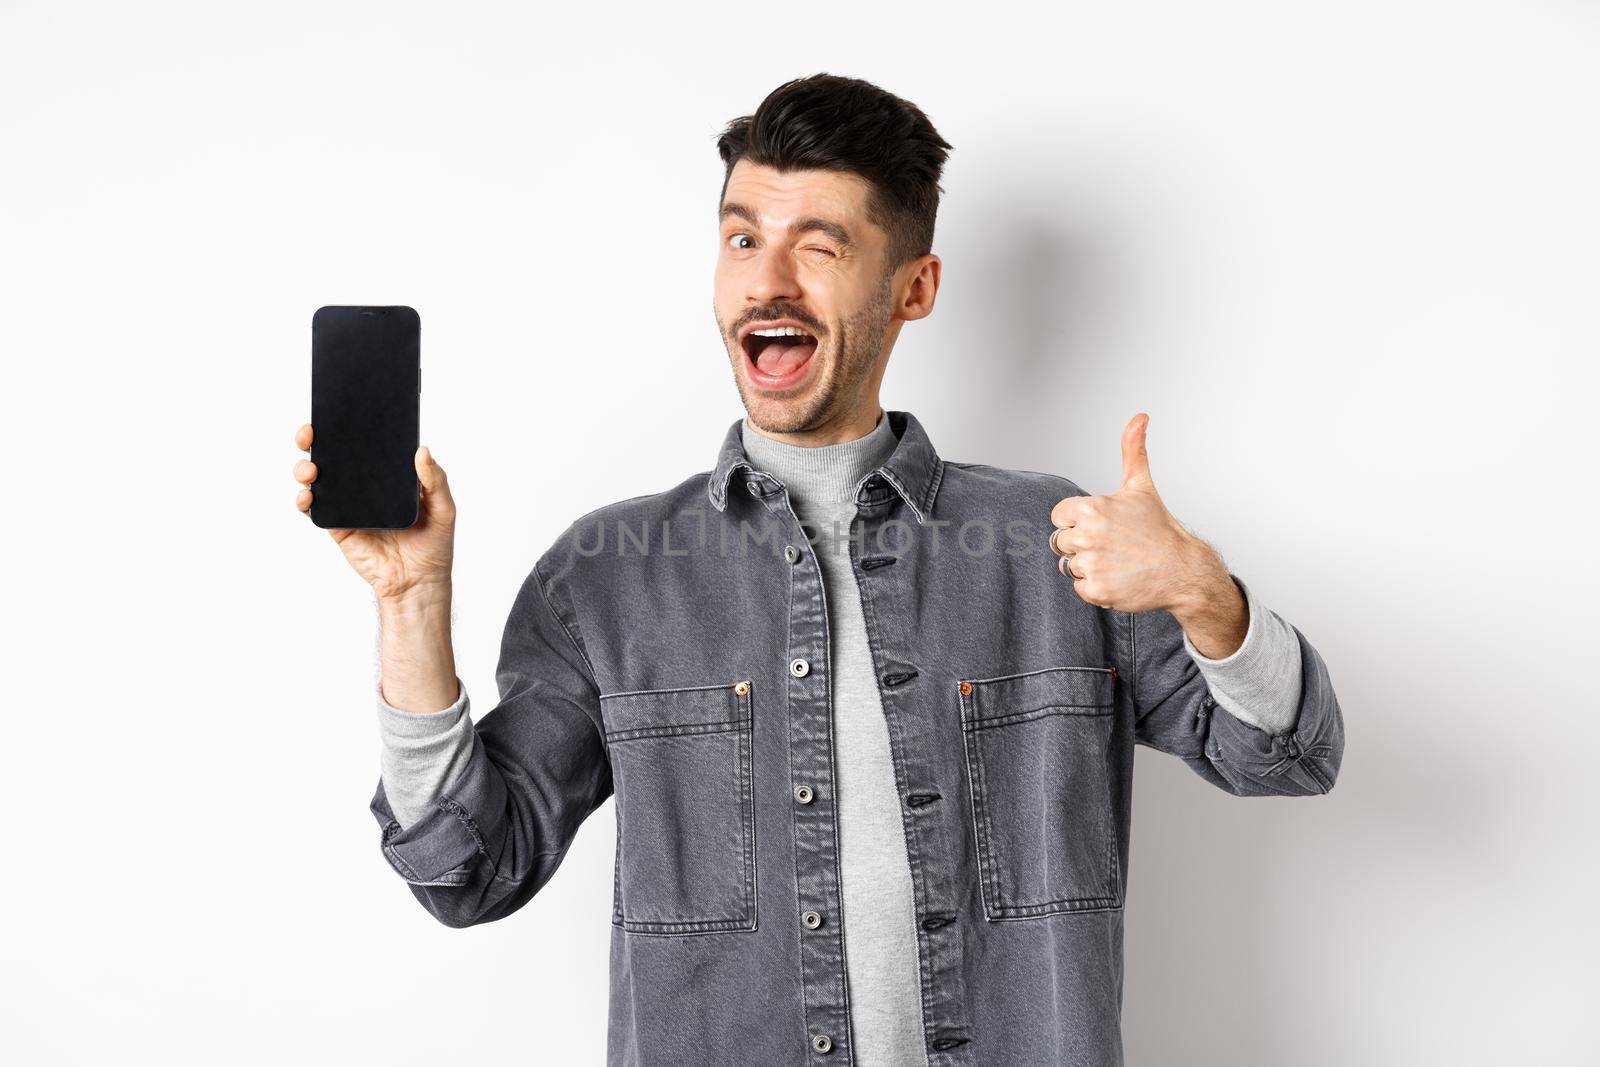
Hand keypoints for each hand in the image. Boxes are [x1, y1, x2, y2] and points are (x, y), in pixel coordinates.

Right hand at [292, 423, 456, 602]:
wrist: (418, 583)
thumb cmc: (434, 545)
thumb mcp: (444, 509)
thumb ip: (435, 481)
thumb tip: (422, 450)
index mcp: (388, 475)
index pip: (366, 443)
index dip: (349, 425)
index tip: (339, 411)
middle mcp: (365, 485)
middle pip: (333, 455)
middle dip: (314, 439)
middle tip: (310, 433)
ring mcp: (349, 504)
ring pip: (317, 478)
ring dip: (305, 467)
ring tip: (310, 468)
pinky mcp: (338, 525)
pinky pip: (315, 509)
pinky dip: (305, 500)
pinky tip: (307, 496)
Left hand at [1047, 412, 1223, 613]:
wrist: (1183, 569)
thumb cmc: (1159, 528)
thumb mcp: (1141, 487)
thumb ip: (1132, 451)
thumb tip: (1139, 417)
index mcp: (1091, 509)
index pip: (1059, 517)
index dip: (1077, 521)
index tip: (1102, 525)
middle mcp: (1088, 536)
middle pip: (1061, 542)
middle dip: (1083, 544)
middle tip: (1114, 544)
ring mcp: (1092, 564)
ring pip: (1069, 565)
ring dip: (1089, 566)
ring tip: (1117, 561)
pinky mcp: (1097, 590)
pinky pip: (1079, 587)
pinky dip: (1096, 586)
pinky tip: (1119, 577)